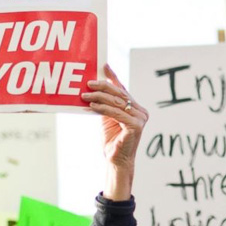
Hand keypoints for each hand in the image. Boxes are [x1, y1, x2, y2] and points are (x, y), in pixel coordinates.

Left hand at [81, 64, 147, 199]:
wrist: (116, 160)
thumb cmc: (112, 140)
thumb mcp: (107, 118)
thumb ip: (105, 104)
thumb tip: (94, 88)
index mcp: (136, 108)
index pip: (123, 89)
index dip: (113, 77)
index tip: (103, 65)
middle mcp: (141, 111)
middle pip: (120, 94)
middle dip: (102, 87)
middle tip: (87, 83)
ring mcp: (140, 118)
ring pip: (117, 102)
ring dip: (99, 97)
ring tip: (84, 95)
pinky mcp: (136, 126)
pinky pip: (116, 113)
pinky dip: (102, 109)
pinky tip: (91, 106)